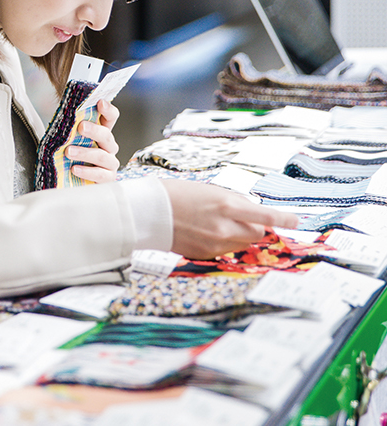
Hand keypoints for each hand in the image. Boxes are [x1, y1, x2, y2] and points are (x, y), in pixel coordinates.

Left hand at [66, 99, 119, 183]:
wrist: (70, 179)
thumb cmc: (72, 155)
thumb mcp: (70, 138)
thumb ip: (71, 127)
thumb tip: (64, 113)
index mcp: (102, 131)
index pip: (111, 117)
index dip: (107, 109)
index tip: (100, 103)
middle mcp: (108, 146)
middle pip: (106, 135)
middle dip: (94, 130)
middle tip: (81, 127)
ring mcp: (110, 162)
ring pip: (102, 156)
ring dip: (85, 153)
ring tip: (69, 152)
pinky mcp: (107, 178)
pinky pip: (100, 175)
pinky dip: (87, 171)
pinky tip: (75, 169)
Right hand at [166, 179, 298, 259]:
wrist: (149, 211)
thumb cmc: (177, 194)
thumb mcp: (210, 190)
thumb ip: (233, 202)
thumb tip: (251, 212)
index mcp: (227, 206)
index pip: (266, 217)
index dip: (284, 220)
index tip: (296, 222)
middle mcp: (225, 227)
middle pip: (257, 233)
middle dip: (257, 227)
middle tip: (245, 219)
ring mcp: (215, 244)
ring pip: (242, 243)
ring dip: (239, 235)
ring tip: (218, 223)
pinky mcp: (205, 254)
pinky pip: (224, 250)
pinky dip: (222, 242)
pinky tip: (204, 231)